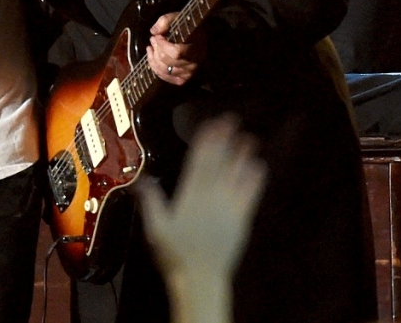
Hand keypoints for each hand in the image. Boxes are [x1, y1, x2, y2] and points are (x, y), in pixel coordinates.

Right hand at [139, 115, 266, 322]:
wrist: (201, 278)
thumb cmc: (175, 254)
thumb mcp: (156, 229)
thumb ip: (151, 202)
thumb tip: (141, 180)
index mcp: (189, 197)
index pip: (198, 163)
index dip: (205, 142)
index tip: (211, 125)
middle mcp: (210, 198)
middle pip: (218, 163)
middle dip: (224, 141)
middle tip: (231, 121)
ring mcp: (228, 207)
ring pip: (236, 175)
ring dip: (242, 156)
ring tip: (249, 138)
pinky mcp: (242, 219)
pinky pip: (250, 195)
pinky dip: (255, 180)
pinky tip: (259, 167)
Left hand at [147, 12, 205, 85]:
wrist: (196, 38)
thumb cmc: (185, 28)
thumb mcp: (177, 18)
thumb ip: (165, 21)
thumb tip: (154, 31)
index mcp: (195, 46)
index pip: (176, 52)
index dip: (163, 45)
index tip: (157, 36)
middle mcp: (194, 62)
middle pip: (167, 61)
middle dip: (156, 49)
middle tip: (153, 39)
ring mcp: (188, 72)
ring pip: (165, 70)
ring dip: (153, 58)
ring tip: (152, 47)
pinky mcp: (183, 79)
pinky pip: (165, 77)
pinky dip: (155, 68)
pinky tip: (152, 57)